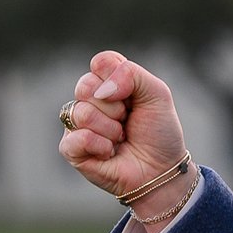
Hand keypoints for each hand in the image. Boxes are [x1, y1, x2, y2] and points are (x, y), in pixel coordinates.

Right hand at [57, 51, 191, 222]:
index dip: (118, 77)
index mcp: (108, 82)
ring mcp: (77, 124)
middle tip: (127, 119)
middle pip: (86, 85)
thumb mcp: (157, 93)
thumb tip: (101, 90)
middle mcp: (90, 100)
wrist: (161, 170)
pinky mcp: (71, 148)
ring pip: (81, 112)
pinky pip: (76, 138)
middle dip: (115, 106)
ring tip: (120, 138)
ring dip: (110, 129)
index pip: (100, 62)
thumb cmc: (159, 132)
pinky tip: (109, 152)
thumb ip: (131, 74)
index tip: (133, 96)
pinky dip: (100, 146)